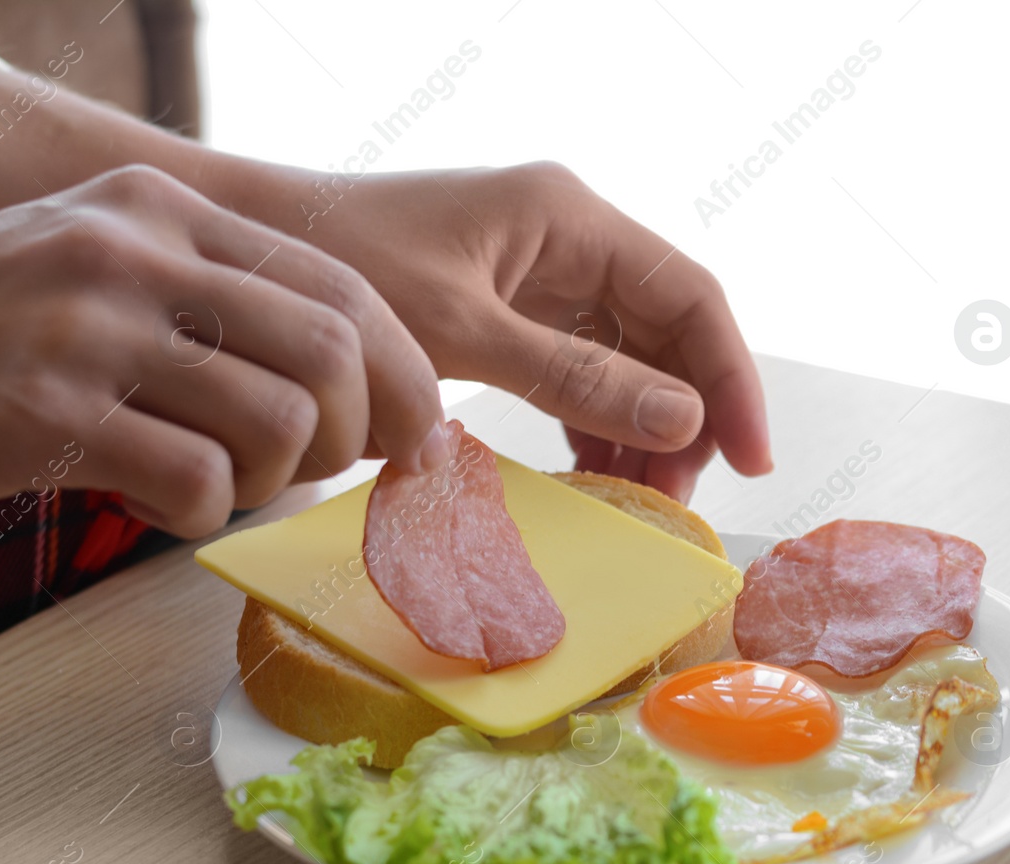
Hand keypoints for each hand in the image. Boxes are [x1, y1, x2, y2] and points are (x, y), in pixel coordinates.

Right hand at [0, 166, 445, 536]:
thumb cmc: (13, 339)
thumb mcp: (120, 280)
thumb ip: (237, 312)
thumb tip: (381, 400)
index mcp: (164, 209)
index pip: (340, 286)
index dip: (404, 371)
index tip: (418, 431)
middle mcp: (130, 252)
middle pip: (330, 350)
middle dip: (360, 430)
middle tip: (335, 467)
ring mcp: (84, 328)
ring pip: (278, 421)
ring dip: (277, 477)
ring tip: (224, 478)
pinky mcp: (46, 411)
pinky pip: (198, 480)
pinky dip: (202, 511)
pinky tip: (158, 498)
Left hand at [269, 162, 771, 501]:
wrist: (256, 253)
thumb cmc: (342, 267)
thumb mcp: (462, 330)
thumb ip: (575, 376)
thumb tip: (684, 421)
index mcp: (569, 218)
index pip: (690, 295)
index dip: (732, 379)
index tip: (753, 457)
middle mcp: (572, 240)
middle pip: (671, 332)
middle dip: (689, 416)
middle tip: (676, 499)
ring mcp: (546, 276)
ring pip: (635, 359)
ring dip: (647, 429)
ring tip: (637, 497)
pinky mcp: (519, 313)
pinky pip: (587, 372)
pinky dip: (600, 424)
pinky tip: (597, 474)